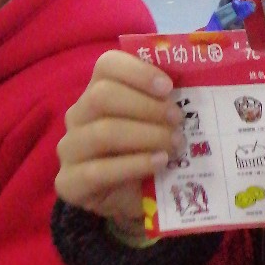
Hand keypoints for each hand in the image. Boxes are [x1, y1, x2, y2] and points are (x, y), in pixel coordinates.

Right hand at [56, 50, 181, 234]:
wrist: (128, 199)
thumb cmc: (145, 151)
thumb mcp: (156, 123)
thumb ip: (165, 103)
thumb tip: (195, 85)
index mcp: (98, 90)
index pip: (107, 65)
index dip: (139, 72)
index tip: (168, 87)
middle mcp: (78, 115)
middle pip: (103, 96)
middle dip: (147, 106)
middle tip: (177, 120)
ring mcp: (70, 149)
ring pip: (103, 132)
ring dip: (146, 136)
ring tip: (175, 143)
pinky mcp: (70, 182)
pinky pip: (100, 170)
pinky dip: (135, 164)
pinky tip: (160, 163)